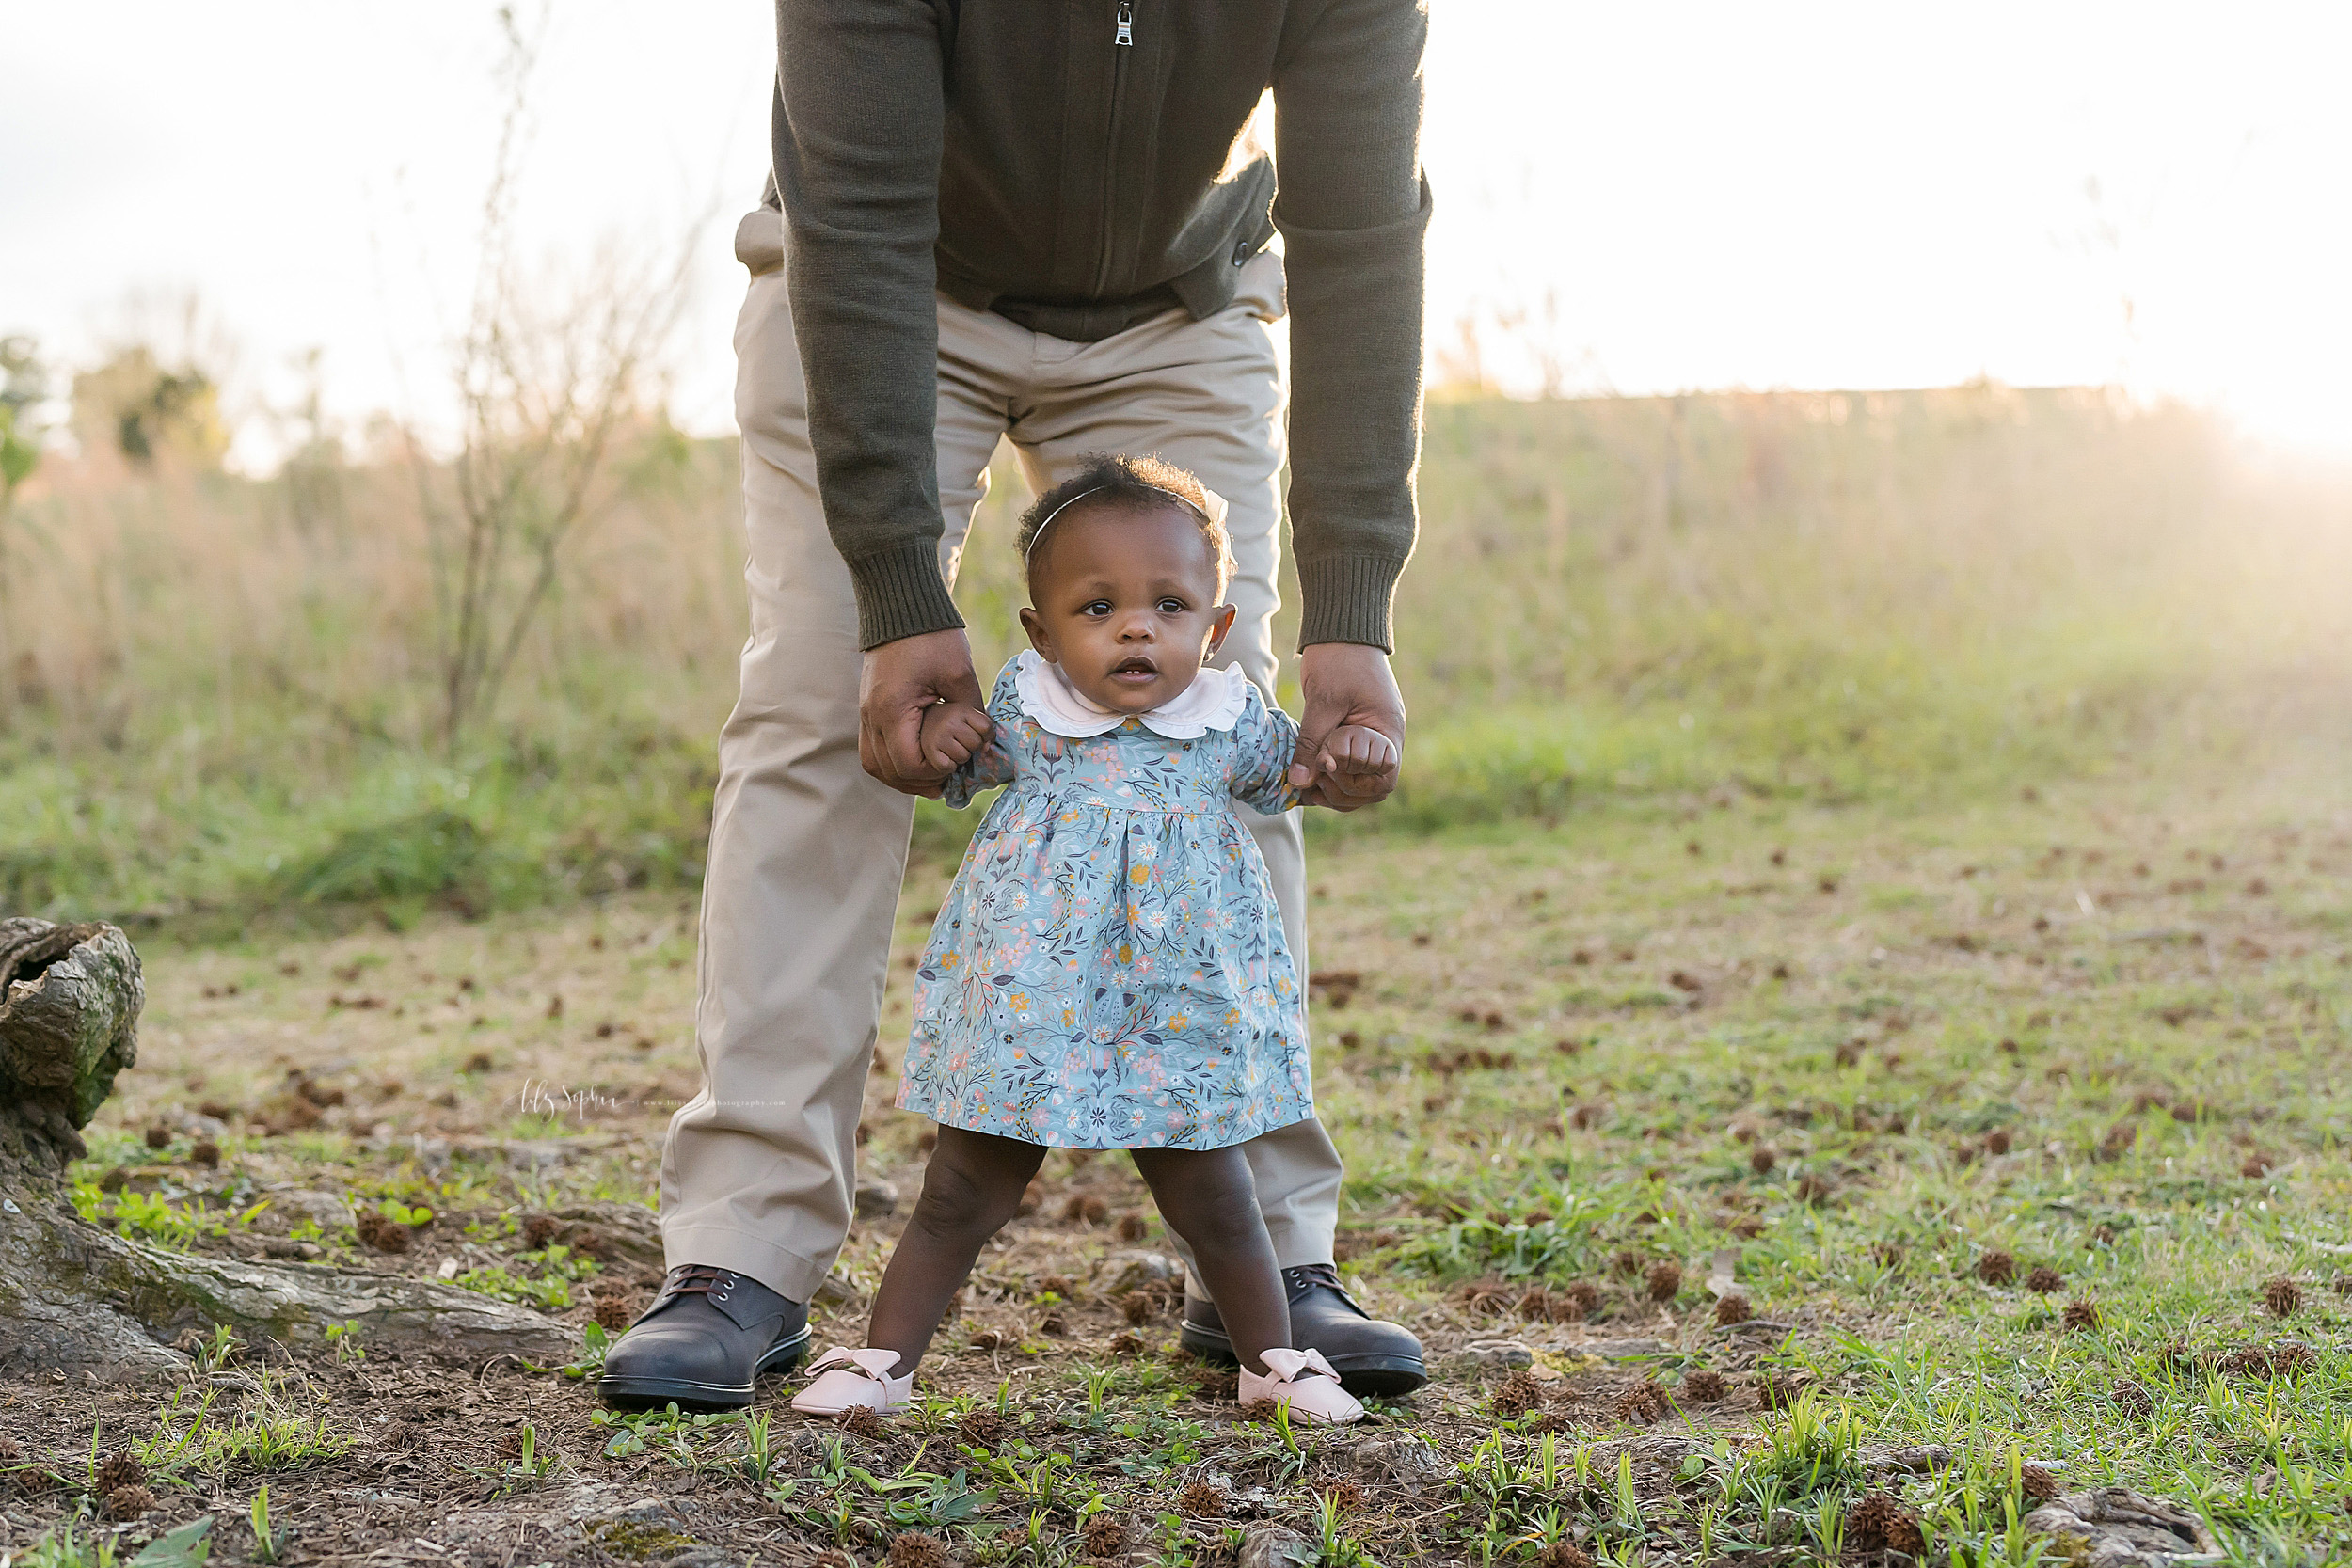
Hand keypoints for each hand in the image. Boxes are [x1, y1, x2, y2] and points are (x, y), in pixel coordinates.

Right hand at [859, 629, 988, 797]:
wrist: (900, 605)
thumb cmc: (931, 636)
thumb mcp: (959, 674)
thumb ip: (972, 712)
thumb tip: (984, 742)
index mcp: (893, 710)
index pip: (908, 764)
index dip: (934, 773)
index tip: (955, 766)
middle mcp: (872, 715)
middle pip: (886, 771)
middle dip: (917, 782)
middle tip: (945, 784)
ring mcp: (866, 711)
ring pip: (874, 763)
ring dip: (900, 776)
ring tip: (929, 778)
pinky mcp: (869, 706)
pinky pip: (873, 748)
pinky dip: (891, 761)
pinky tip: (915, 760)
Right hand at [918, 701, 993, 773]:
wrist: (923, 723)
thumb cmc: (952, 723)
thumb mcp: (969, 717)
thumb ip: (984, 729)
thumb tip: (986, 749)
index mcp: (962, 710)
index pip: (986, 727)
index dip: (985, 735)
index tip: (975, 733)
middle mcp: (950, 722)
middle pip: (976, 743)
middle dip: (972, 746)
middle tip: (960, 740)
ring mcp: (939, 736)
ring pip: (964, 757)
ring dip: (960, 757)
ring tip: (951, 747)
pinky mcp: (930, 751)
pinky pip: (949, 767)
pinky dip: (949, 766)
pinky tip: (944, 756)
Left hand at [1289, 644, 1405, 810]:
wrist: (1341, 630)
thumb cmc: (1338, 660)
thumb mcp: (1322, 703)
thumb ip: (1311, 743)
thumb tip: (1299, 783)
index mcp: (1387, 732)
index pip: (1383, 781)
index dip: (1355, 784)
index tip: (1327, 767)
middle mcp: (1383, 741)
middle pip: (1370, 789)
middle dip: (1341, 791)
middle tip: (1312, 778)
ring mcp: (1369, 741)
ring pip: (1357, 783)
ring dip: (1332, 789)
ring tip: (1304, 783)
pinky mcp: (1353, 738)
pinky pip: (1346, 768)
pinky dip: (1327, 777)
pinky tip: (1303, 778)